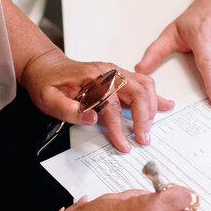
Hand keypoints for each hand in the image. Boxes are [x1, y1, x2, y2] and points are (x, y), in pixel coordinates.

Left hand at [21, 49, 173, 150]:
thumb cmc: (47, 82)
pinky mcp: (119, 76)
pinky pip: (143, 83)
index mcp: (92, 78)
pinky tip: (166, 105)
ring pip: (144, 86)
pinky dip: (155, 96)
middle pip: (136, 92)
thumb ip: (69, 110)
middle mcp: (108, 73)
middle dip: (143, 118)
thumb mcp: (49, 99)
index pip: (111, 104)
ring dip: (151, 108)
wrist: (45, 66)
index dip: (118, 127)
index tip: (122, 144)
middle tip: (143, 139)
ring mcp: (116, 73)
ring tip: (149, 129)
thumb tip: (92, 118)